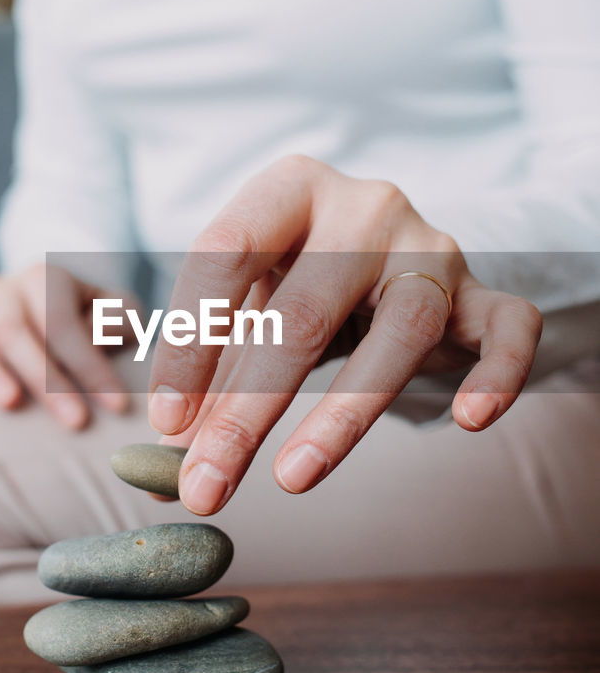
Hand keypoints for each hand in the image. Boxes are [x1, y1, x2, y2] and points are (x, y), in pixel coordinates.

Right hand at [0, 264, 131, 428]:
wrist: (50, 307)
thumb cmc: (92, 319)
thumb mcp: (118, 313)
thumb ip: (118, 321)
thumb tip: (98, 338)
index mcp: (46, 279)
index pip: (62, 322)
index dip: (89, 364)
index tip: (117, 406)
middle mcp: (5, 290)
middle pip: (16, 331)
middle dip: (47, 379)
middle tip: (75, 422)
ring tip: (11, 403)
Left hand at [148, 155, 541, 513]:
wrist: (389, 255)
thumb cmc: (299, 282)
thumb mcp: (249, 310)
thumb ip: (209, 379)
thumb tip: (164, 468)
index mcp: (289, 188)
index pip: (225, 253)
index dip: (190, 342)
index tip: (166, 423)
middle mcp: (365, 205)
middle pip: (303, 311)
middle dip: (247, 410)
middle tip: (206, 484)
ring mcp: (432, 245)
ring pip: (400, 328)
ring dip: (343, 415)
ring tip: (293, 479)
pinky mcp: (485, 292)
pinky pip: (508, 328)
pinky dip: (497, 374)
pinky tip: (469, 420)